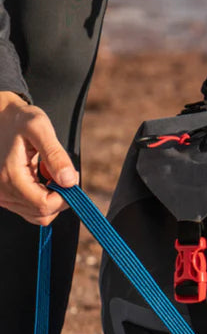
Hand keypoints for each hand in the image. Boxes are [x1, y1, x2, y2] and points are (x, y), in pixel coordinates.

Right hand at [0, 91, 78, 224]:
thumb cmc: (18, 120)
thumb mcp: (40, 128)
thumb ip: (56, 156)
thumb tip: (69, 182)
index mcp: (10, 177)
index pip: (44, 206)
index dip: (65, 197)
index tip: (71, 176)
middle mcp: (1, 192)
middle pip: (41, 214)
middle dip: (59, 197)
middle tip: (61, 171)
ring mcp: (0, 196)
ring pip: (36, 214)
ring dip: (50, 196)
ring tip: (48, 171)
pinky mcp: (3, 195)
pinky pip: (28, 207)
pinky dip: (40, 196)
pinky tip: (40, 176)